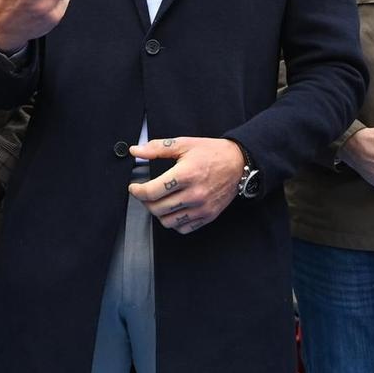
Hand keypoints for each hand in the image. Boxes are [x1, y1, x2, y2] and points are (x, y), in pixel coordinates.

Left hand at [127, 136, 243, 233]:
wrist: (239, 163)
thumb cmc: (212, 152)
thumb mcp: (184, 144)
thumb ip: (157, 148)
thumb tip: (135, 151)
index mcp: (186, 175)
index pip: (152, 192)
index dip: (137, 191)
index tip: (134, 188)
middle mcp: (194, 194)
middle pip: (157, 209)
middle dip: (145, 201)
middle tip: (145, 194)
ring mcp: (202, 208)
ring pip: (168, 222)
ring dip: (158, 213)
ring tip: (159, 202)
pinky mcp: (208, 216)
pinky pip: (183, 228)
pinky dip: (174, 222)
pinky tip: (173, 210)